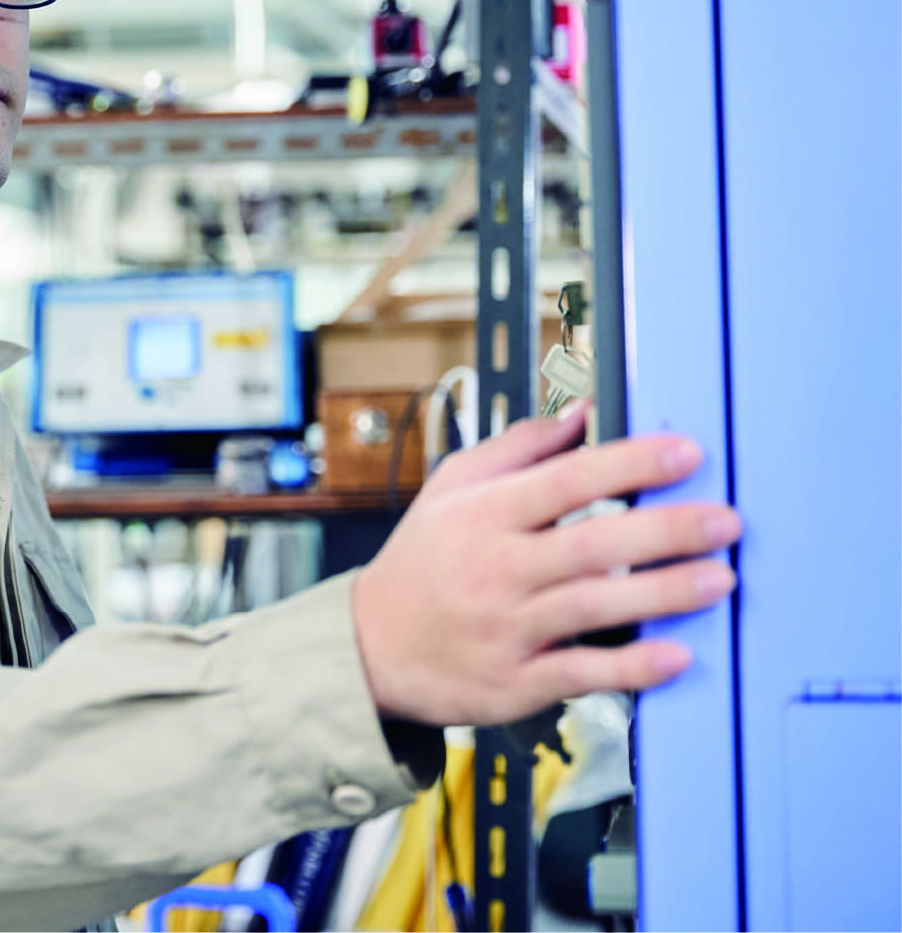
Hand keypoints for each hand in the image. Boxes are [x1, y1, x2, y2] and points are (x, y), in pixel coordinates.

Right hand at [352, 400, 740, 726]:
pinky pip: (583, 672)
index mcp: (484, 515)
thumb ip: (518, 449)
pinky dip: (631, 668)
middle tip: (725, 520)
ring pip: (596, 606)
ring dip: (664, 592)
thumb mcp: (451, 489)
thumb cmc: (421, 564)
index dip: (630, 464)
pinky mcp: (517, 680)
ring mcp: (508, 628)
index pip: (567, 479)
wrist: (370, 648)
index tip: (685, 452)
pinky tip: (676, 656)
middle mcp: (498, 568)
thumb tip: (581, 413)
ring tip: (719, 578)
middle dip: (666, 529)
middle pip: (593, 543)